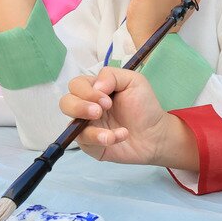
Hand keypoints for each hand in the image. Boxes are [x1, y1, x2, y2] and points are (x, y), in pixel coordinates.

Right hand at [58, 67, 197, 168]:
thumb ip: (112, 75)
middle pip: (65, 103)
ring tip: (111, 133)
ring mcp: (87, 127)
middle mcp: (86, 107)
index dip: (87, 91)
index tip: (107, 99)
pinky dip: (101, 139)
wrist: (156, 133)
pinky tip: (120, 136)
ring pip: (71, 126)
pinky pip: (86, 143)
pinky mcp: (91, 145)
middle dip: (79, 107)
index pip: (76, 85)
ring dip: (91, 128)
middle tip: (99, 112)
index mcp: (94, 90)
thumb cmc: (144, 105)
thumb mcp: (133, 81)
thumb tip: (95, 85)